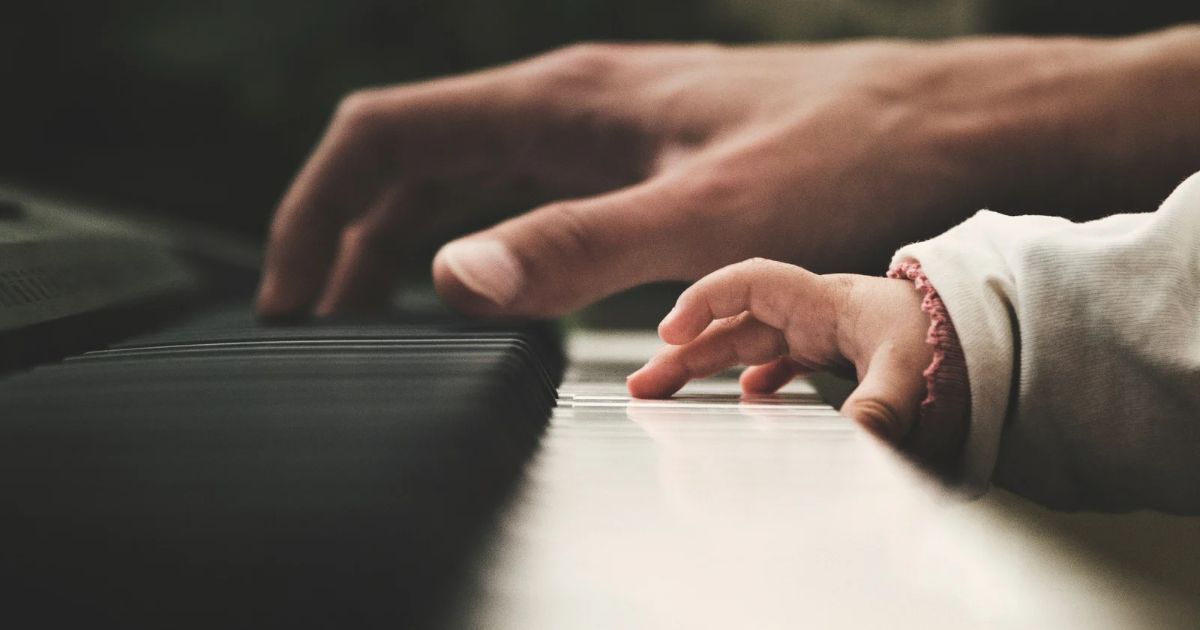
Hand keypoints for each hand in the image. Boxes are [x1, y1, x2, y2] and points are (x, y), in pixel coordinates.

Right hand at [256, 30, 1198, 317]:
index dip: (315, 210)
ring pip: (468, 180)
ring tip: (374, 313)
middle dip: (346, 236)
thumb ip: (577, 247)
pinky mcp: (643, 161)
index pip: (384, 138)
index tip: (288, 293)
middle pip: (411, 160)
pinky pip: (529, 197)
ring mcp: (605, 130)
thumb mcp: (709, 216)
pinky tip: (491, 290)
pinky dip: (481, 244)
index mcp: (560, 101)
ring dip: (407, 244)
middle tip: (315, 322)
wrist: (950, 124)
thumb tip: (449, 278)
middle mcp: (570, 105)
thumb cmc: (848, 152)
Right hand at [626, 258, 964, 467]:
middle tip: (644, 385)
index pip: (750, 283)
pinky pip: (776, 360)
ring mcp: (819, 334)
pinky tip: (739, 400)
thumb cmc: (951, 338)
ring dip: (704, 366)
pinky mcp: (832, 355)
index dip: (704, 301)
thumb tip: (855, 438)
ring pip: (745, 344)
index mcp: (824, 302)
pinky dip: (751, 378)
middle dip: (684, 350)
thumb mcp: (914, 368)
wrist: (990, 333)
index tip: (670, 333)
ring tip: (665, 394)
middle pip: (732, 323)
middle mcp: (813, 314)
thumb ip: (883, 403)